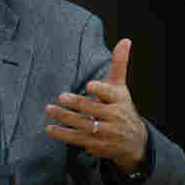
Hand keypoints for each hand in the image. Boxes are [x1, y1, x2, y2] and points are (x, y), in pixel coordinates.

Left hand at [45, 39, 146, 173]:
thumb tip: (125, 40)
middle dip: (77, 103)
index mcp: (119, 100)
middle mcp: (113, 117)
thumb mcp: (121, 87)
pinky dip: (62, 134)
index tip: (89, 85)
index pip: (109, 94)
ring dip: (64, 117)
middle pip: (93, 109)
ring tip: (49, 109)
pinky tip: (49, 128)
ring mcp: (105, 132)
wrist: (134, 142)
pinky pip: (77, 139)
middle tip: (61, 96)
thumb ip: (119, 64)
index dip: (100, 90)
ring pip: (83, 124)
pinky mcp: (95, 144)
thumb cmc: (122, 107)